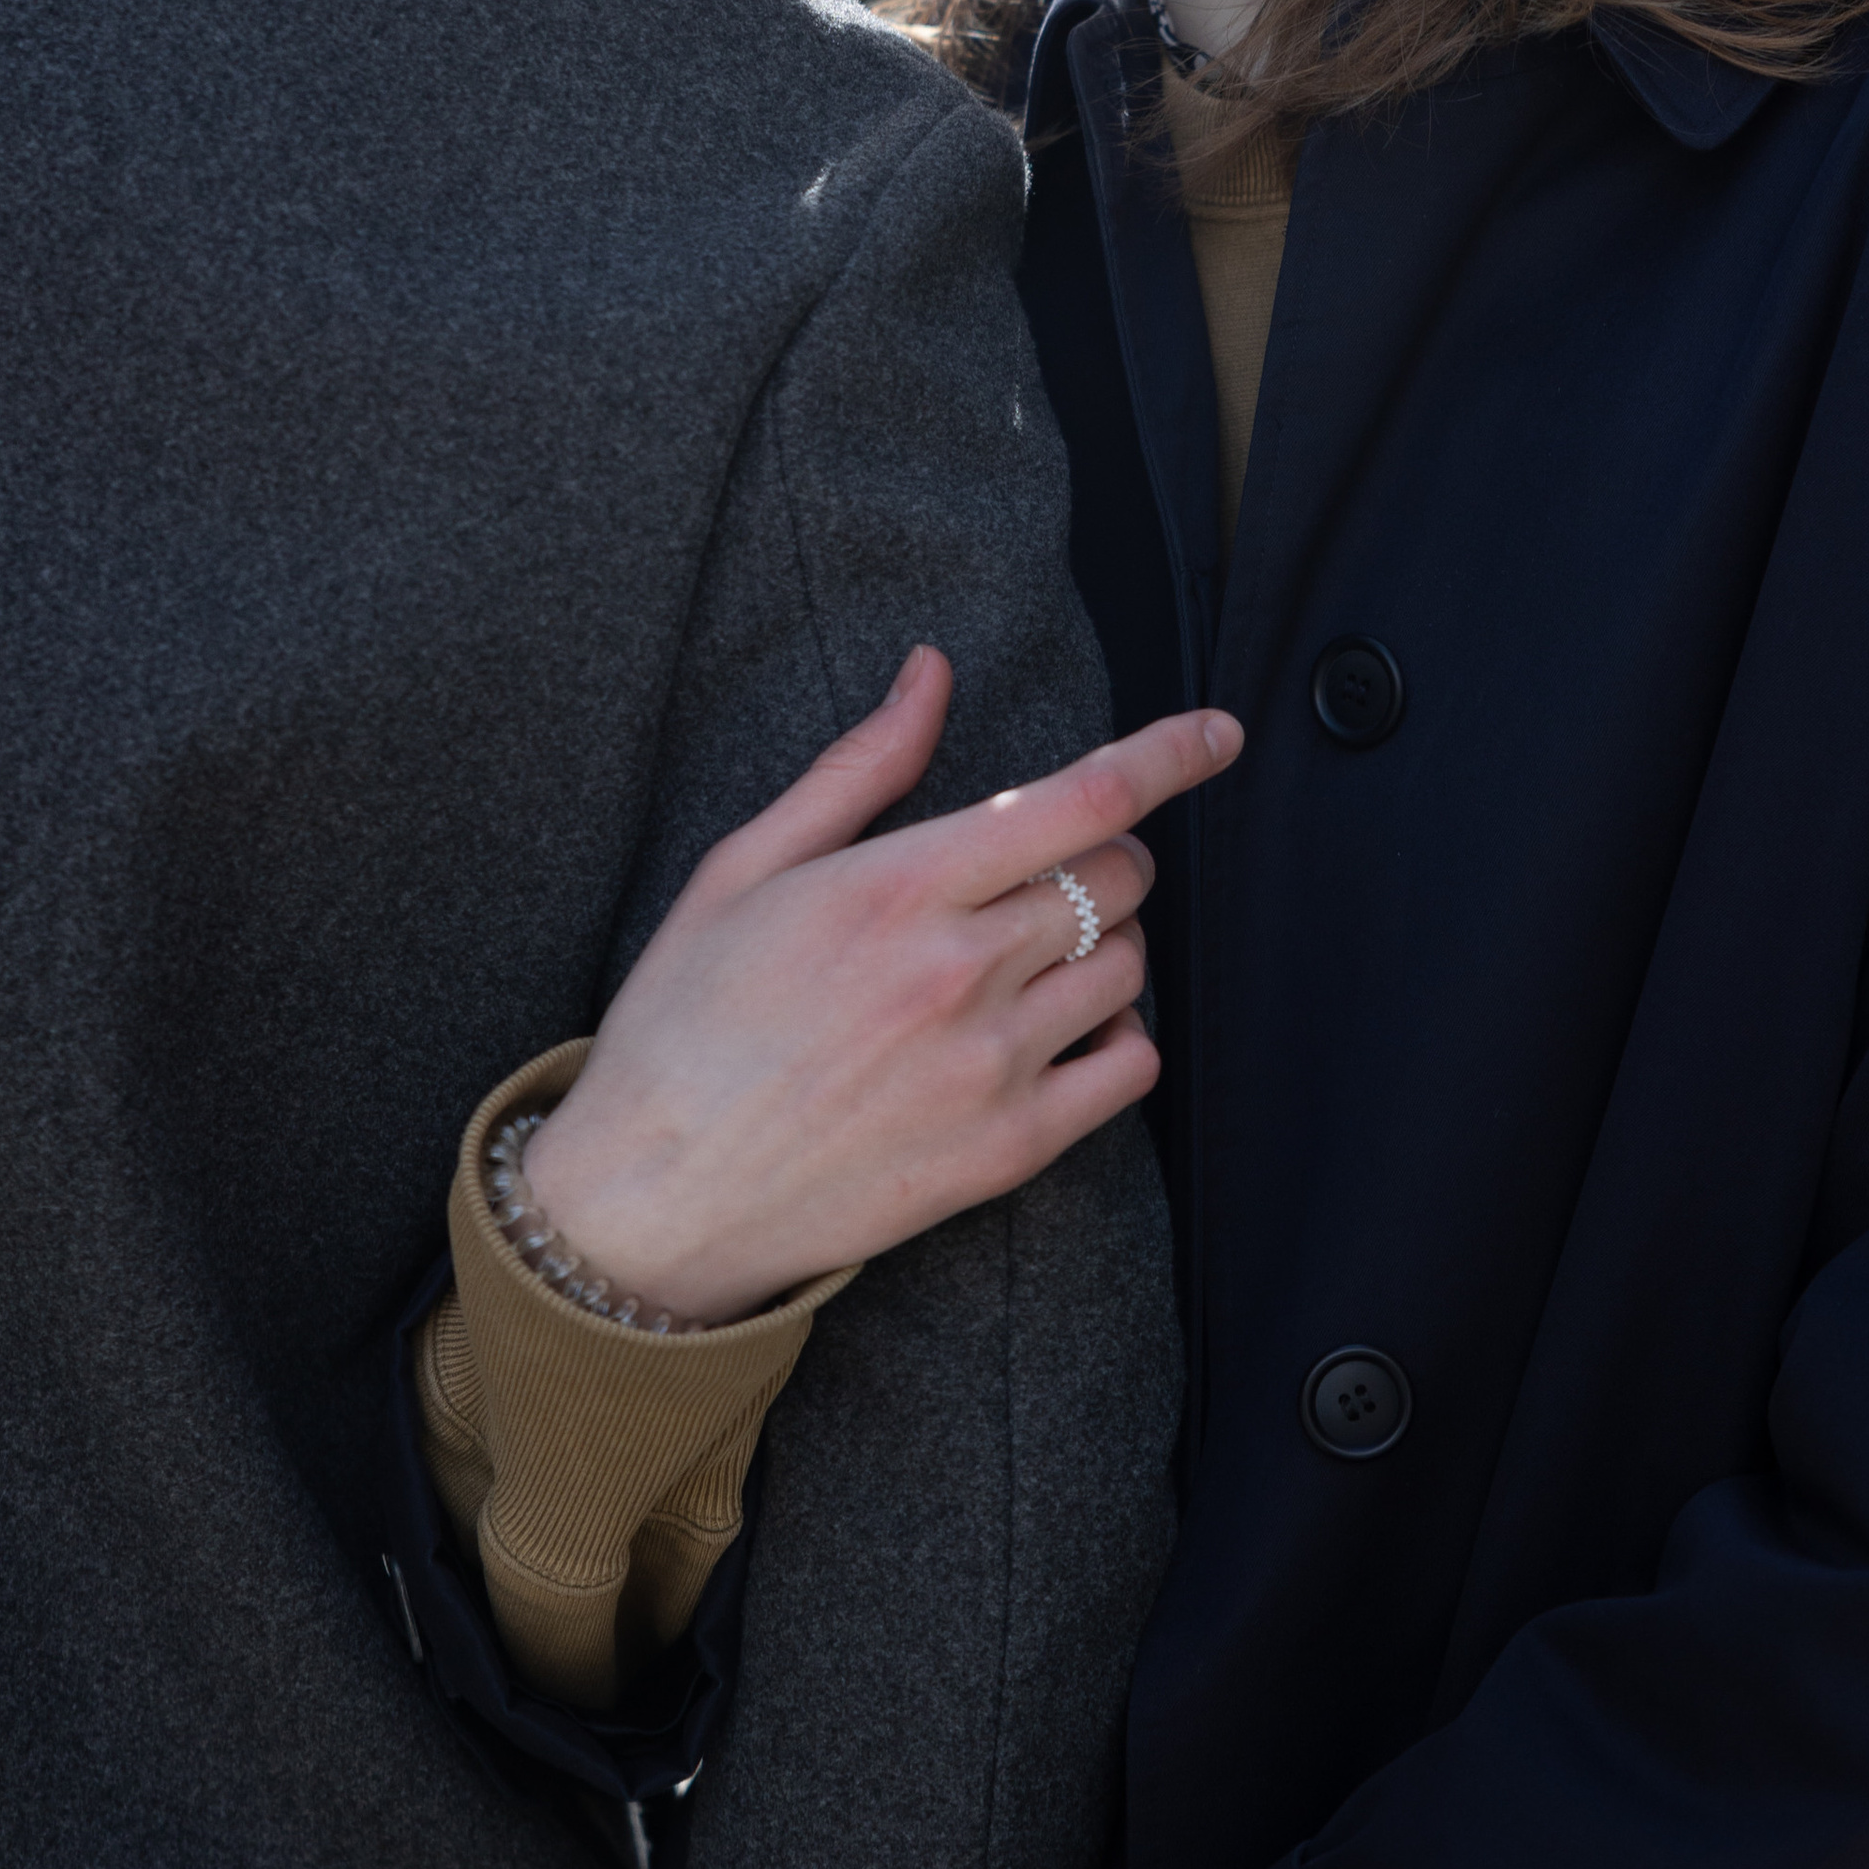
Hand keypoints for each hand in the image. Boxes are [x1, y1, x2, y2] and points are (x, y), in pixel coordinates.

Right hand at [523, 648, 1240, 1321]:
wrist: (650, 1198)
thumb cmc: (685, 1020)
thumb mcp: (746, 867)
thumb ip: (861, 766)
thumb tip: (931, 670)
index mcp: (899, 886)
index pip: (1084, 797)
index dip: (1170, 755)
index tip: (1219, 734)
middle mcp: (959, 970)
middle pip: (1117, 877)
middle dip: (1096, 858)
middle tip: (1029, 880)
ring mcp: (991, 1065)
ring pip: (1128, 966)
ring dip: (1101, 946)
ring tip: (1023, 960)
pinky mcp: (1007, 1150)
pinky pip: (1131, 1067)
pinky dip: (1118, 1036)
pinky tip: (1056, 1032)